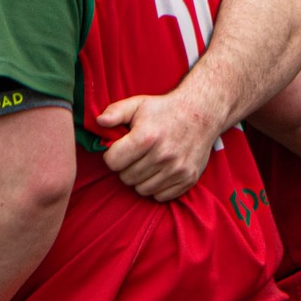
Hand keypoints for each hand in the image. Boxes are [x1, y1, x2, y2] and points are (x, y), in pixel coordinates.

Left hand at [98, 92, 222, 200]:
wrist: (202, 114)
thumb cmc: (164, 110)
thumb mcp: (137, 104)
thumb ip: (114, 112)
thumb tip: (99, 122)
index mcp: (146, 137)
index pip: (113, 162)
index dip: (111, 156)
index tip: (119, 149)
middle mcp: (163, 155)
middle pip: (126, 178)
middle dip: (125, 167)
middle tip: (134, 156)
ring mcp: (177, 169)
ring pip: (142, 189)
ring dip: (140, 179)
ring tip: (146, 163)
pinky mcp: (188, 179)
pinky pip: (161, 196)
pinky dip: (156, 187)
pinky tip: (159, 171)